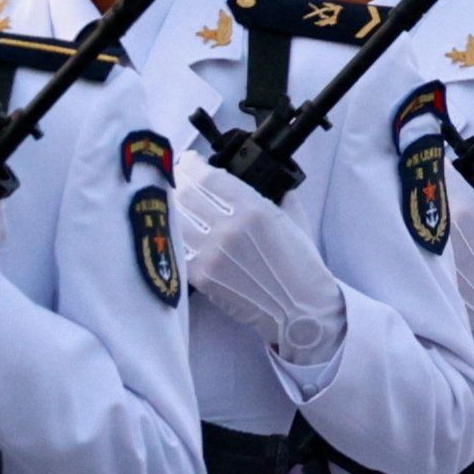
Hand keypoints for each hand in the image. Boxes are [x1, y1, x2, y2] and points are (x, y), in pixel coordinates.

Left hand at [170, 161, 349, 373]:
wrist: (300, 310)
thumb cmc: (301, 266)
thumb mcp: (293, 220)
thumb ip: (276, 194)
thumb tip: (261, 178)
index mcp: (254, 209)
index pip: (208, 178)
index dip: (191, 165)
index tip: (189, 162)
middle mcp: (229, 229)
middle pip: (185, 194)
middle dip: (178, 180)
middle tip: (177, 178)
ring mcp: (212, 254)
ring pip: (176, 219)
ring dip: (172, 207)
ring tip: (174, 202)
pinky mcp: (202, 277)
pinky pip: (177, 247)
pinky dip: (174, 235)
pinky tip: (176, 229)